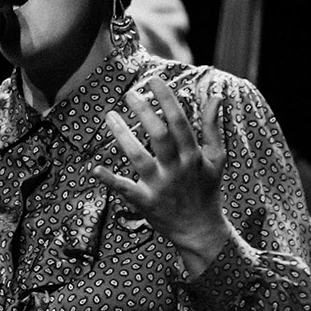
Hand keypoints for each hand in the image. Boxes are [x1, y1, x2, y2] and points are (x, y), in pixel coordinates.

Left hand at [92, 76, 232, 270]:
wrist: (201, 230)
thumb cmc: (207, 190)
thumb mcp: (216, 158)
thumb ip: (213, 126)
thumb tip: (216, 95)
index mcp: (193, 156)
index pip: (179, 122)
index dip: (167, 100)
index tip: (154, 80)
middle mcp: (177, 170)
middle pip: (159, 136)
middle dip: (145, 112)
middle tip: (129, 93)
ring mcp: (160, 187)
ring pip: (139, 158)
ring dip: (124, 136)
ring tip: (110, 116)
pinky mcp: (145, 203)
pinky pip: (125, 190)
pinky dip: (109, 180)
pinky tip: (94, 168)